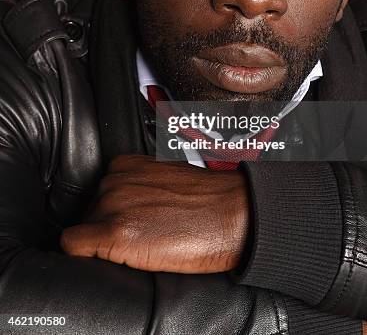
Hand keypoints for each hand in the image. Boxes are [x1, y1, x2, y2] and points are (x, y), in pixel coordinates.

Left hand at [60, 154, 248, 272]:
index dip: (110, 215)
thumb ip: (143, 186)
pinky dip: (83, 256)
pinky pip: (74, 246)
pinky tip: (110, 259)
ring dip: (102, 243)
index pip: (98, 195)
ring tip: (138, 248)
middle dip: (106, 228)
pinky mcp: (115, 232)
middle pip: (91, 213)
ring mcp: (113, 204)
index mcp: (127, 165)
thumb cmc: (209, 202)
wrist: (233, 214)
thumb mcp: (168, 180)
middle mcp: (115, 180)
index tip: (127, 226)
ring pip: (84, 230)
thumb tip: (133, 206)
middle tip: (138, 240)